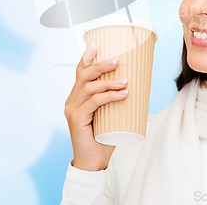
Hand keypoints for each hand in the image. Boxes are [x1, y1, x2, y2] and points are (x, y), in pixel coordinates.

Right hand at [64, 42, 128, 170]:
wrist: (94, 161)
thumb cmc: (104, 137)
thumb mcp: (110, 113)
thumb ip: (114, 99)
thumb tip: (134, 85)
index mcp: (78, 97)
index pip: (80, 73)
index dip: (87, 58)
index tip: (95, 45)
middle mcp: (72, 100)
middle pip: (84, 75)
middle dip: (100, 65)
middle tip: (117, 61)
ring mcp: (72, 109)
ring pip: (89, 87)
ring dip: (108, 82)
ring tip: (125, 82)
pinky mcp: (76, 119)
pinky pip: (93, 102)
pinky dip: (109, 96)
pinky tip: (122, 94)